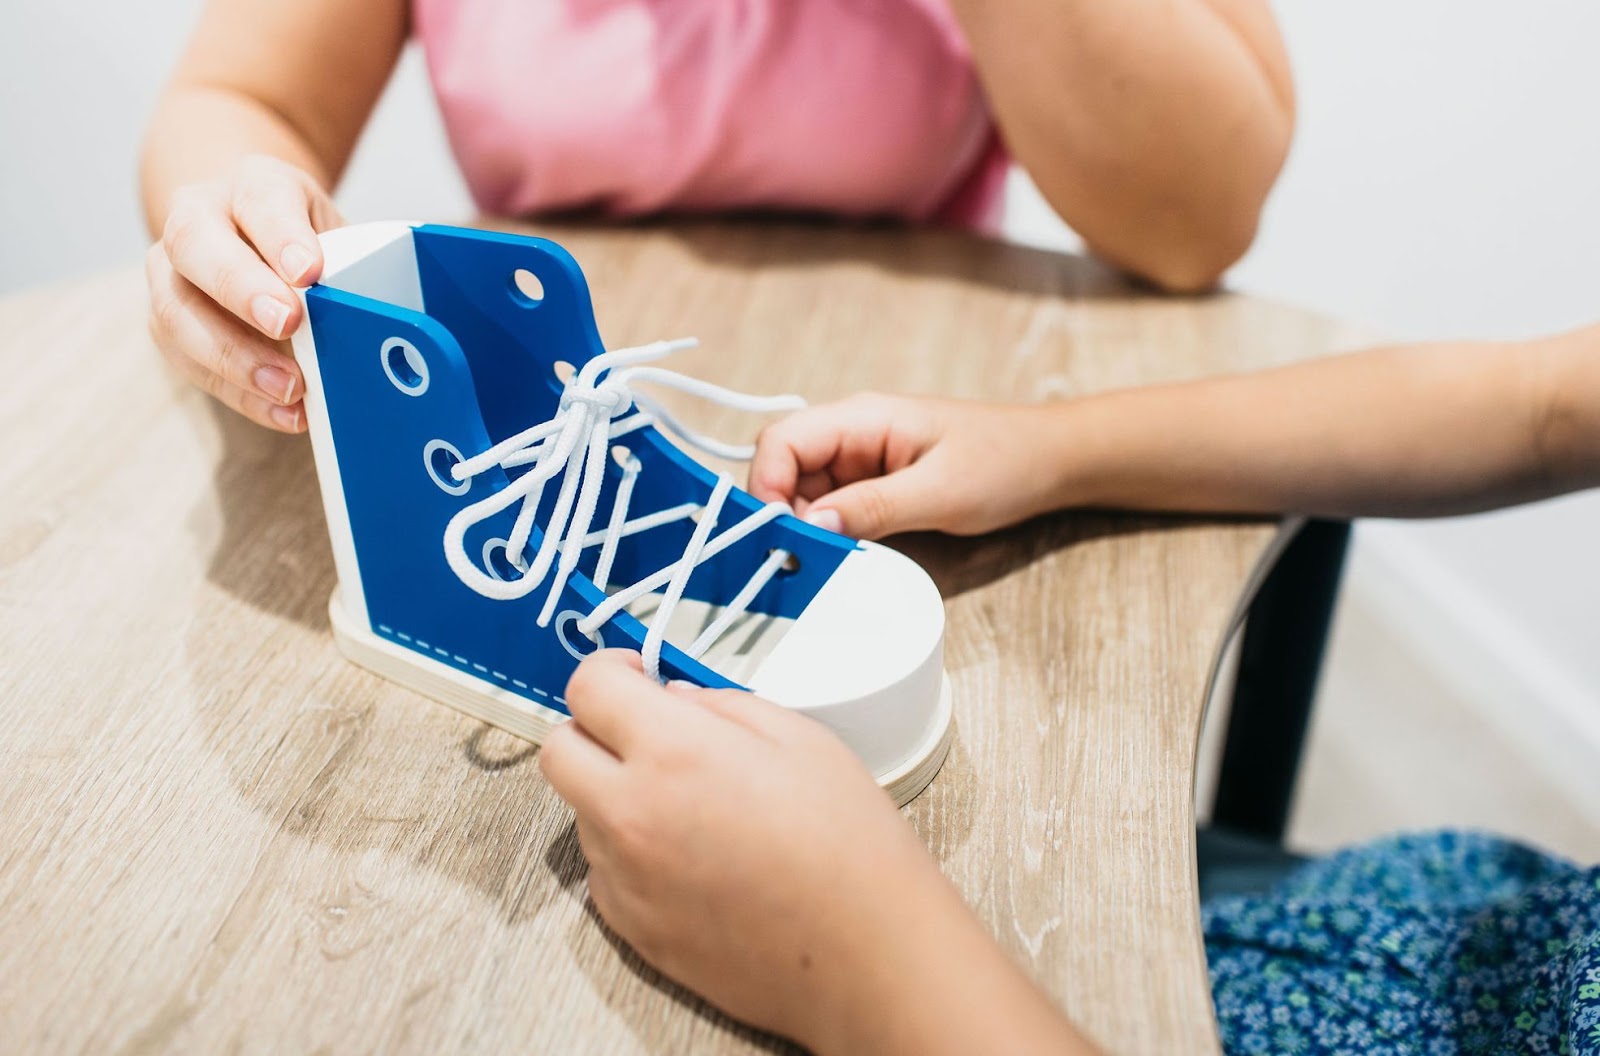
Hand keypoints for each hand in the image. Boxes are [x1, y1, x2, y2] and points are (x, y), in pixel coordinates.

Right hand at [145, 154, 342, 431]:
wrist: (246, 228)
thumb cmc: (302, 236)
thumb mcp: (332, 230)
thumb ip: (349, 260)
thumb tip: (379, 313)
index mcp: (250, 185)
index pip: (260, 200)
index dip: (282, 236)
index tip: (309, 271)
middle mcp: (197, 218)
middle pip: (196, 246)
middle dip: (241, 289)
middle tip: (287, 324)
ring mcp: (170, 271)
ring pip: (176, 311)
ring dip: (234, 356)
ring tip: (289, 387)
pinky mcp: (166, 323)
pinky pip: (189, 362)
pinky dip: (240, 394)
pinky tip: (284, 412)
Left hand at [538, 651, 958, 1050]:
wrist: (865, 953)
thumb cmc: (848, 843)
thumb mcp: (800, 738)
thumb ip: (721, 705)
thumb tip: (672, 700)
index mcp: (673, 752)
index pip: (588, 687)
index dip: (612, 670)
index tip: (636, 676)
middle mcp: (629, 814)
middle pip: (558, 750)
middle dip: (592, 729)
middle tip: (646, 735)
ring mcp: (623, 877)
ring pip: (582, 812)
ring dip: (614, 794)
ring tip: (690, 808)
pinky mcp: (631, 928)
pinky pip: (605, 870)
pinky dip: (631, 853)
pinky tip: (693, 859)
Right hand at [749, 393, 1070, 539]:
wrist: (1050, 462)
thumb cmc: (1005, 463)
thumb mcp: (942, 492)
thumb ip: (875, 507)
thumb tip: (814, 525)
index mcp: (863, 418)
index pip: (783, 441)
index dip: (766, 486)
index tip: (777, 534)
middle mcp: (853, 435)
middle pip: (785, 469)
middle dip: (781, 514)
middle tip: (793, 560)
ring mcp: (861, 461)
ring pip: (804, 493)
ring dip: (803, 528)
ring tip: (816, 565)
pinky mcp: (874, 486)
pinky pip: (833, 508)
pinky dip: (827, 533)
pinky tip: (838, 556)